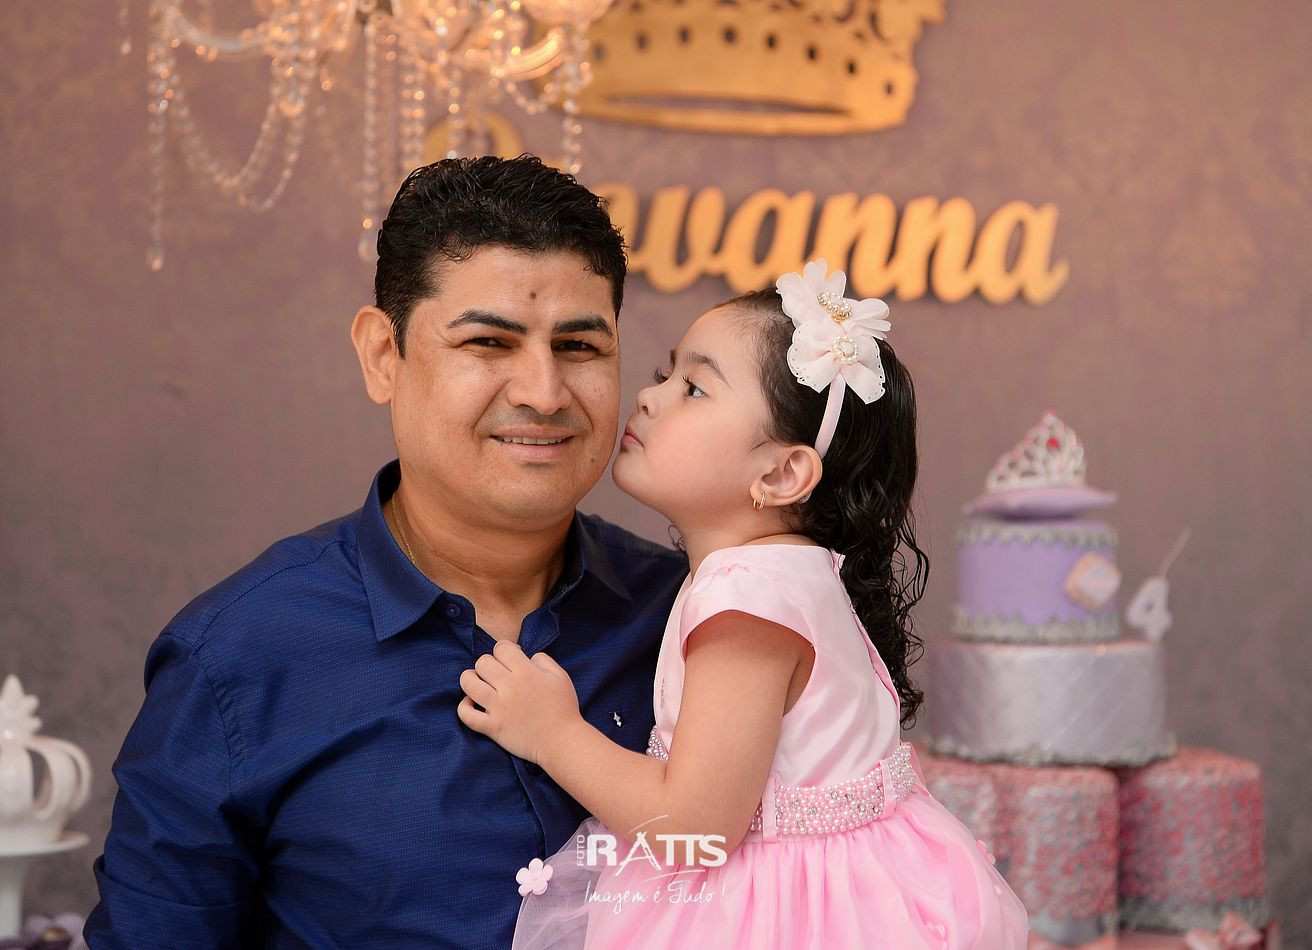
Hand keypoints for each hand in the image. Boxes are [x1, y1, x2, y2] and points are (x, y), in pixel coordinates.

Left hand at [457, 640, 581, 765]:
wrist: (561, 742)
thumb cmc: (563, 708)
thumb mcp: (560, 676)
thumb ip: (543, 660)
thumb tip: (526, 656)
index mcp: (527, 672)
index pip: (501, 648)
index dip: (504, 650)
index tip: (509, 659)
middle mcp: (510, 687)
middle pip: (482, 662)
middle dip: (488, 664)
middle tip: (496, 674)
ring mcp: (498, 708)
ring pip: (469, 683)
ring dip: (470, 680)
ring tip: (478, 684)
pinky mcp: (492, 727)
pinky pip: (467, 715)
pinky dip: (464, 707)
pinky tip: (472, 703)